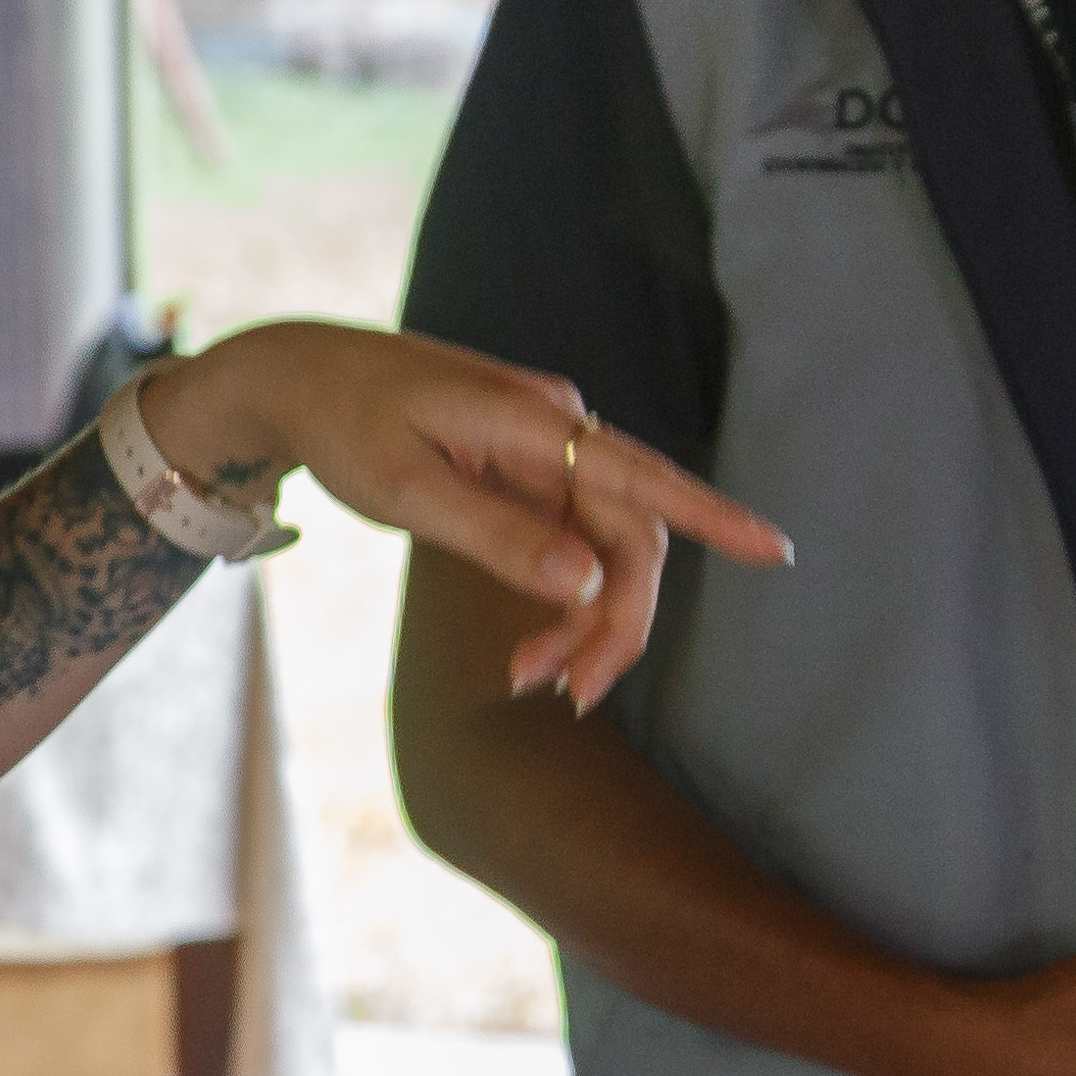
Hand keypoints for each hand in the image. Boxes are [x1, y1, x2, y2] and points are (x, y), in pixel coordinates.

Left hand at [140, 322, 786, 708]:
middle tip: (564, 697)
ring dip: (584, 621)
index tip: (775, 551)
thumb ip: (496, 535)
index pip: (643, 477)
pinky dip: (561, 598)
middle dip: (611, 623)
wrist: (300, 378)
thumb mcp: (406, 490)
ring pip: (603, 547)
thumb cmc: (345, 427)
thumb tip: (584, 581)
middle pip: (629, 535)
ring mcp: (547, 447)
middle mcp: (558, 427)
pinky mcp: (531, 468)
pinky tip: (533, 649)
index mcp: (533, 420)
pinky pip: (573, 540)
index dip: (715, 518)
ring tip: (529, 680)